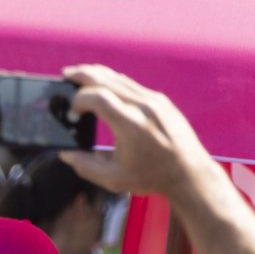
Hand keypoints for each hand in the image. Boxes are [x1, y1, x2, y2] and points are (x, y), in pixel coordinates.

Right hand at [61, 64, 217, 198]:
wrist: (188, 172)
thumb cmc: (151, 177)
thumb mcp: (113, 179)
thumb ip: (85, 166)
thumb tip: (66, 153)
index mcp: (130, 125)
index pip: (98, 97)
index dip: (79, 100)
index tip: (71, 112)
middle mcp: (143, 107)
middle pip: (107, 79)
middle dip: (83, 75)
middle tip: (66, 73)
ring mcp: (154, 101)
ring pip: (120, 78)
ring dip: (98, 74)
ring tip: (80, 74)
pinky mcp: (160, 101)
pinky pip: (132, 84)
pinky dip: (114, 81)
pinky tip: (104, 85)